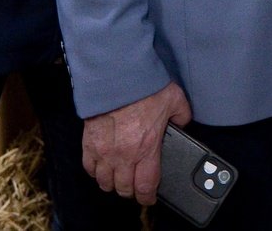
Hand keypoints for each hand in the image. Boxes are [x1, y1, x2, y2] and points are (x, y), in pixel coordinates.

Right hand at [82, 81, 192, 205]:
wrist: (118, 74)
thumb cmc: (145, 86)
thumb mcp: (175, 100)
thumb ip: (181, 116)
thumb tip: (183, 121)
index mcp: (146, 148)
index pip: (145, 186)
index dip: (148, 197)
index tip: (150, 197)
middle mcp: (124, 155)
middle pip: (124, 188)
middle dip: (131, 191)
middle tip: (135, 187)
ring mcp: (104, 150)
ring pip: (104, 181)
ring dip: (112, 184)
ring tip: (118, 179)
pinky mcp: (89, 141)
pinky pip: (88, 166)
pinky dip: (95, 171)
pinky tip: (101, 168)